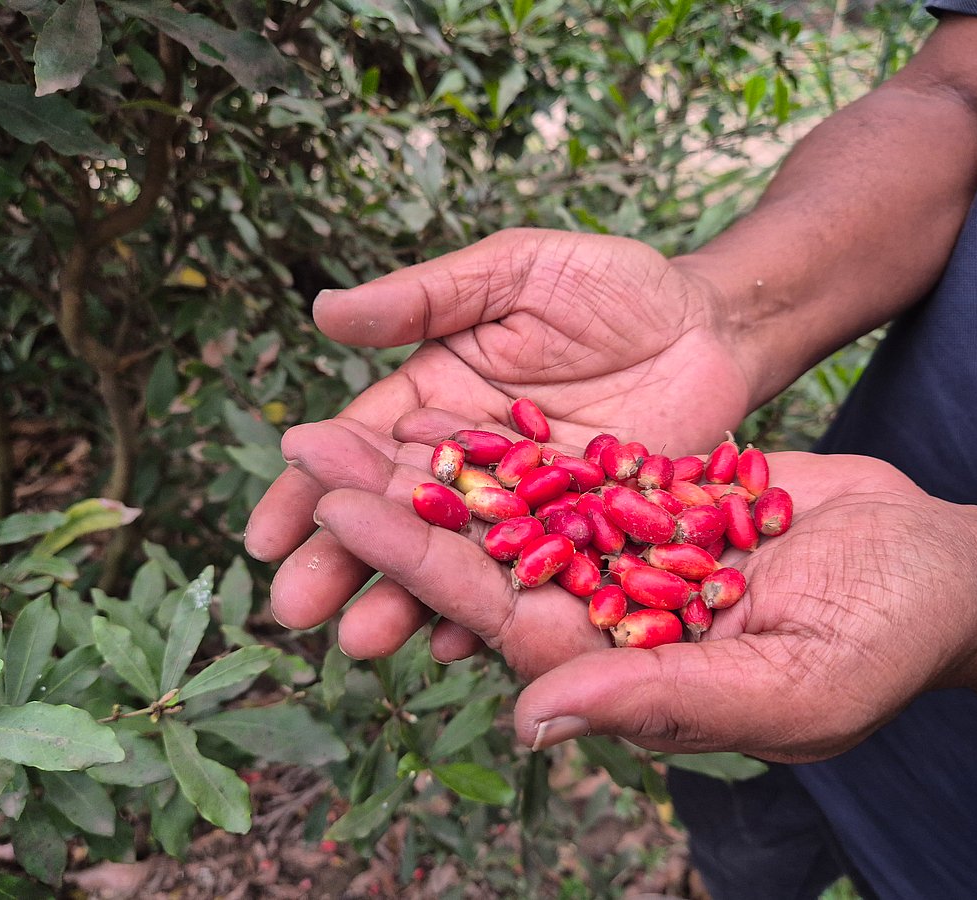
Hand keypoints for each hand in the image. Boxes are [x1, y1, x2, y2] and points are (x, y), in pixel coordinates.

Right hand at [246, 229, 752, 641]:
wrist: (713, 324)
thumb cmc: (612, 285)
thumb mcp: (516, 271)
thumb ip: (428, 299)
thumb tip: (324, 311)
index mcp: (438, 401)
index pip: (362, 450)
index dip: (312, 490)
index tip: (264, 535)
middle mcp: (472, 463)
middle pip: (398, 516)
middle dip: (344, 560)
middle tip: (296, 608)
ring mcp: (527, 508)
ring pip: (457, 558)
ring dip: (406, 599)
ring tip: (361, 640)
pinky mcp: (585, 538)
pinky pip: (536, 580)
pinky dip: (500, 609)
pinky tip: (458, 642)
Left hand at [286, 418, 976, 761]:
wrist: (942, 567)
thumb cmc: (889, 636)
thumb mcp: (789, 685)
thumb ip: (663, 702)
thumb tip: (530, 720)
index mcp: (619, 668)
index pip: (493, 609)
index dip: (412, 557)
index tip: (332, 506)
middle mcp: (603, 615)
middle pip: (478, 552)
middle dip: (389, 502)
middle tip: (298, 444)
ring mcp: (620, 556)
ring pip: (508, 503)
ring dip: (431, 461)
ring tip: (346, 414)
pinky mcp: (648, 504)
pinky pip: (560, 466)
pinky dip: (505, 437)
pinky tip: (443, 402)